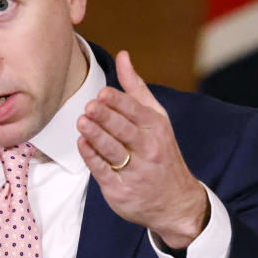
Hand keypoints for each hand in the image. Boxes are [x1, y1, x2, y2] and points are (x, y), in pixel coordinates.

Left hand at [76, 50, 208, 248]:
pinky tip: (82, 144)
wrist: (175, 201)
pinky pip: (103, 171)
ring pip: (112, 150)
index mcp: (156, 127)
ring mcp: (135, 171)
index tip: (102, 94)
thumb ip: (136, 88)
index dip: (118, 102)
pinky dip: (91, 157)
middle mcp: (148, 149)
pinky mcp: (120, 190)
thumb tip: (122, 55)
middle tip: (89, 107)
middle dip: (106, 117)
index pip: (136, 111)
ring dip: (96, 135)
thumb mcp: (156, 117)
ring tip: (82, 122)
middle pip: (123, 130)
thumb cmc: (160, 151)